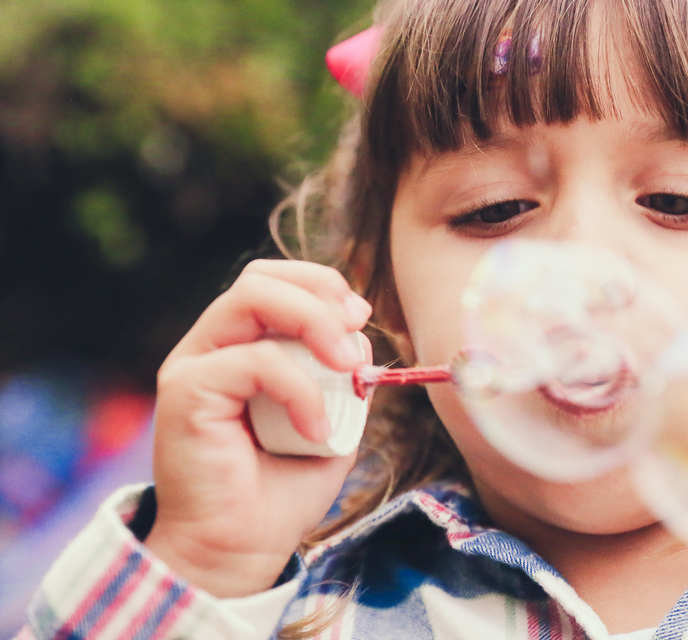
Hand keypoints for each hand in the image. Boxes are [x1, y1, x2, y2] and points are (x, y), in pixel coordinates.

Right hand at [145, 259, 371, 596]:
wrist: (240, 550)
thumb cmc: (281, 489)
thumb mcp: (334, 421)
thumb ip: (345, 377)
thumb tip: (360, 338)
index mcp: (241, 347)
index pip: (275, 282)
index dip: (322, 285)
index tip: (361, 318)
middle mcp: (212, 347)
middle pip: (262, 278)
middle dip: (321, 292)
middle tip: (357, 330)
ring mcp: (194, 365)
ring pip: (251, 298)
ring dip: (314, 323)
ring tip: (347, 368)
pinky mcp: (186, 391)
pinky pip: (255, 360)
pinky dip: (300, 388)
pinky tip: (316, 428)